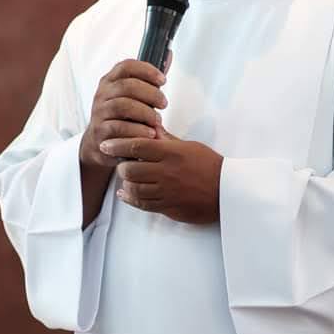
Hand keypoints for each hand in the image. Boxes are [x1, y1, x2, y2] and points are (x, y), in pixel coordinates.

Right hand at [79, 59, 166, 172]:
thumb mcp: (132, 96)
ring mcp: (99, 113)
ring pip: (123, 106)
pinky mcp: (100, 132)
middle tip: (163, 103)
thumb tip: (168, 55)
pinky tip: (149, 133)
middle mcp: (102, 94)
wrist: (99, 142)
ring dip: (145, 113)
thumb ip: (149, 78)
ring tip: (157, 121)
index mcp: (110, 81)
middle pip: (127, 86)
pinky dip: (138, 130)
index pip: (126, 66)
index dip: (146, 70)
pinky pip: (119, 128)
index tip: (162, 80)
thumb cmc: (121, 116)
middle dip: (150, 93)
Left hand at [100, 128, 221, 224]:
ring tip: (126, 178)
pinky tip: (125, 194)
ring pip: (134, 188)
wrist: (228, 191)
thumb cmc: (209, 165)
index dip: (117, 145)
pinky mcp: (169, 207)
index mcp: (171, 153)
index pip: (136, 146)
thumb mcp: (189, 146)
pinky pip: (142, 204)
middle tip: (122, 163)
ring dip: (126, 183)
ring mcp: (167, 192)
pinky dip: (130, 199)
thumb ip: (166, 139)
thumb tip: (150, 125)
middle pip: (130, 169)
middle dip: (122, 166)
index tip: (106, 144)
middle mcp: (166, 172)